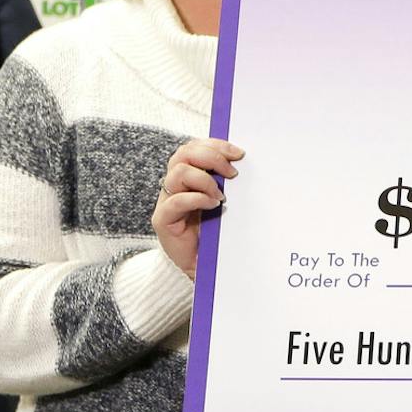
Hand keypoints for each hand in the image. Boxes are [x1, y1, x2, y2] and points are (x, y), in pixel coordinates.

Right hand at [152, 139, 242, 277]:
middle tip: (232, 173)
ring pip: (178, 173)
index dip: (215, 145)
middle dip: (211, 156)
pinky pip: (175, 201)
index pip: (194, 148)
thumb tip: (247, 164)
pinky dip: (197, 199)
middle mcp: (175, 185)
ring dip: (204, 180)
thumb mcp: (226, 203)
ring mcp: (167, 201)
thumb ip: (229, 184)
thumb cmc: (218, 233)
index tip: (239, 153)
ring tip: (221, 196)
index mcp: (189, 176)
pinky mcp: (163, 220)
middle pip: (183, 154)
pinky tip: (213, 205)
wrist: (206, 266)